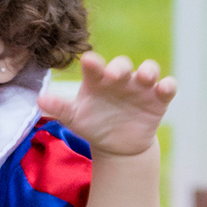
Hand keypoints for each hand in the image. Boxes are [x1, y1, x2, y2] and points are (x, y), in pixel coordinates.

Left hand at [39, 54, 175, 157]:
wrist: (117, 145)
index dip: (92, 63)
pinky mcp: (158, 99)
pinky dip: (168, 85)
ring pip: (149, 70)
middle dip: (120, 67)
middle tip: (114, 74)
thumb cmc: (93, 124)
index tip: (88, 61)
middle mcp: (119, 79)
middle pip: (122, 65)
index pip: (94, 66)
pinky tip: (164, 89)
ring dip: (149, 71)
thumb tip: (38, 100)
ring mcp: (140, 87)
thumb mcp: (75, 117)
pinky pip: (167, 87)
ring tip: (145, 77)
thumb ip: (59, 107)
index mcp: (97, 79)